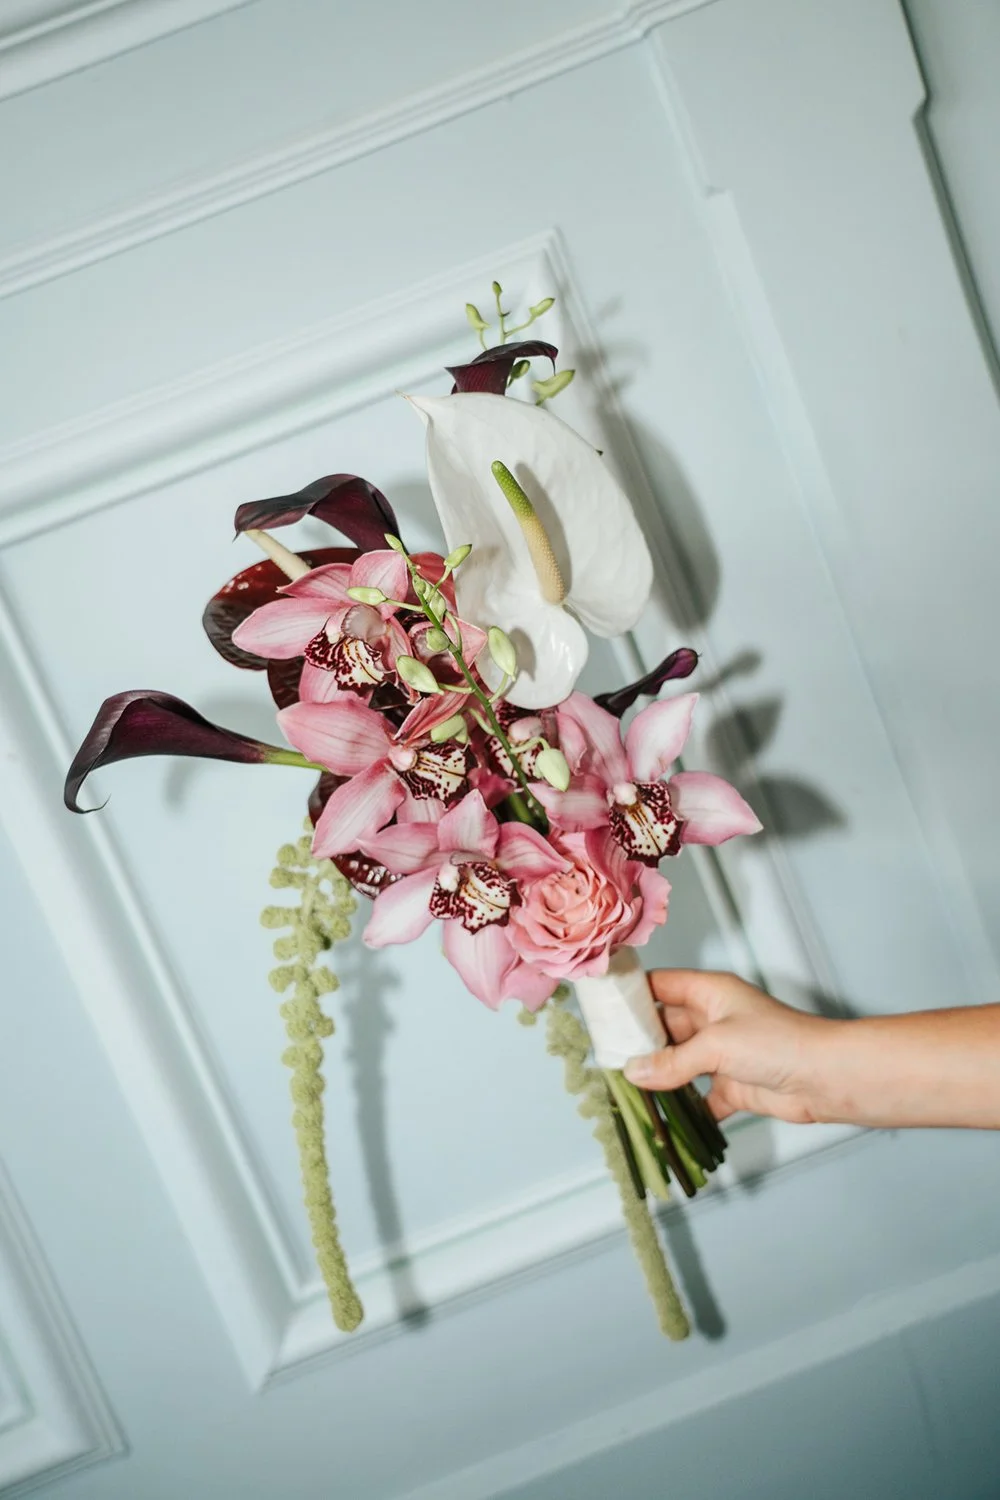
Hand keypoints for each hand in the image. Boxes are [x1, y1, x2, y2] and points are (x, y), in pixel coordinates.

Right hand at [623, 969, 838, 1124]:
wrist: (826, 1079)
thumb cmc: (780, 1043)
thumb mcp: (717, 1045)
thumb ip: (673, 1061)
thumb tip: (635, 1071)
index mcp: (710, 993)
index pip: (662, 986)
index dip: (634, 994)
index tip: (604, 1008)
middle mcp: (713, 1019)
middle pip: (665, 1026)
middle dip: (639, 1041)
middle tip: (606, 1057)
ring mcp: (722, 1054)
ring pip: (678, 1063)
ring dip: (658, 1076)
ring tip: (625, 1089)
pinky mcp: (732, 1086)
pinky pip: (699, 1097)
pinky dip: (683, 1107)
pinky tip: (661, 1117)